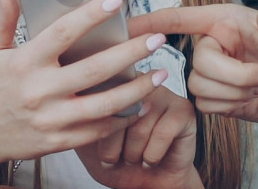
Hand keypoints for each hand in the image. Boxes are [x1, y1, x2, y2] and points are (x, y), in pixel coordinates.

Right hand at [0, 0, 167, 165]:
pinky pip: (97, 131)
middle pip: (95, 70)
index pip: (62, 33)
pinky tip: (140, 104)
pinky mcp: (58, 141)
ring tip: (161, 74)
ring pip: (104, 105)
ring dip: (137, 89)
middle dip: (130, 52)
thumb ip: (2, 19)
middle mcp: (40, 91)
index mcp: (24, 63)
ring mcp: (51, 120)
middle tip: (156, 39)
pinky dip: (122, 118)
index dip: (89, 15)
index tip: (115, 0)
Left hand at [76, 86, 201, 188]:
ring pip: (139, 126)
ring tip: (135, 157)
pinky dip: (152, 156)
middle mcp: (137, 80)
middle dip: (112, 147)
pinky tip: (150, 159)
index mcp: (111, 81)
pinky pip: (161, 134)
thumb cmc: (117, 161)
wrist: (148, 184)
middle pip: (116, 112)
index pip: (95, 98)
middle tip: (117, 158)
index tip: (99, 148)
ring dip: (133, 154)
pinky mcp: (183, 110)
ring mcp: (162, 92)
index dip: (96, 132)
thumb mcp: (87, 141)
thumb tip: (73, 100)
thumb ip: (77, 117)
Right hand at [129, 5, 257, 132]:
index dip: (155, 20)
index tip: (129, 25)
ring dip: (236, 91)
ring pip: (200, 86)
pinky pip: (207, 105)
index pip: (184, 17)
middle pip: (198, 60)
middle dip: (234, 74)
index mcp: (229, 20)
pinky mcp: (218, 98)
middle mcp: (217, 44)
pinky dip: (232, 105)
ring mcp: (215, 73)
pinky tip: (252, 99)